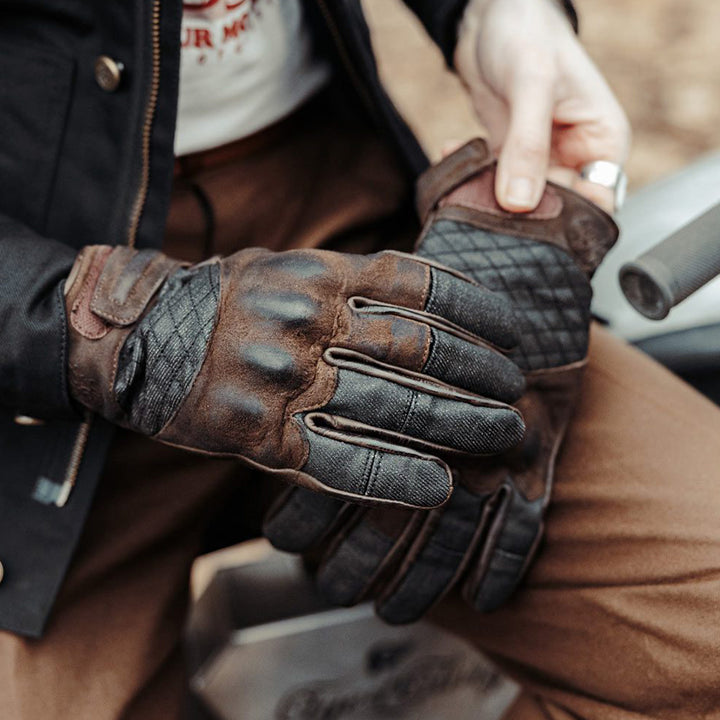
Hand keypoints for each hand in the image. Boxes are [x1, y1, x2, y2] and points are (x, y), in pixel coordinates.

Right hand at [64, 243, 525, 507]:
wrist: (140, 337)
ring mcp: (285, 379)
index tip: (514, 333)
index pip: (419, 286)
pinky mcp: (261, 434)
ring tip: (503, 435)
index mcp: (317, 274)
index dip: (477, 309)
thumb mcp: (285, 266)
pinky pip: (339, 460)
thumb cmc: (224, 300)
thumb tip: (424, 298)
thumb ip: (348, 280)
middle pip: (417, 350)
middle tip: (518, 393)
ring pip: (392, 406)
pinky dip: (395, 476)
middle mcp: (307, 322)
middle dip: (481, 375)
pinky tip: (439, 486)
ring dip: (458, 424)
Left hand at [454, 0, 629, 212]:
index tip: (528, 221)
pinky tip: (450, 154)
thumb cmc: (527, 34)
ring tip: (463, 180)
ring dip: (489, 197)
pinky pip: (491, 183)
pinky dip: (469, 177)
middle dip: (521, 213)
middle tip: (486, 206)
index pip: (597, 203)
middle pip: (555, 209)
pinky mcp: (509, 157)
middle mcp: (575, 156)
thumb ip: (527, 146)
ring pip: (520, 202)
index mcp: (602, 142)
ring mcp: (541, 160)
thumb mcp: (531, 86)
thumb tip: (519, 203)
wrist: (491, 16)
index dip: (567, 219)